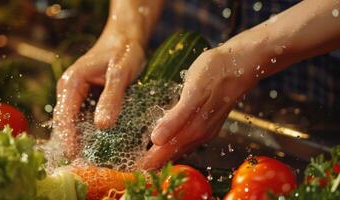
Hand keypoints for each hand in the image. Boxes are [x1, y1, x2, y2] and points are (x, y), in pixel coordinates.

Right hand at [53, 31, 145, 155]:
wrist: (125, 37)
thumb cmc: (123, 51)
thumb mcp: (120, 73)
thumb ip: (112, 98)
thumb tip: (102, 126)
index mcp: (72, 82)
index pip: (65, 115)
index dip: (68, 137)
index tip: (74, 155)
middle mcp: (70, 89)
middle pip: (66, 121)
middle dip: (72, 141)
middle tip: (83, 163)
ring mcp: (77, 94)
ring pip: (74, 121)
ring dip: (80, 138)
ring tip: (90, 158)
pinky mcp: (86, 98)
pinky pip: (84, 118)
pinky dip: (89, 130)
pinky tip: (98, 143)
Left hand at [139, 47, 257, 168]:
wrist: (242, 63)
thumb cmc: (216, 74)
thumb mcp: (193, 93)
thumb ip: (176, 119)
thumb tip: (157, 140)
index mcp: (194, 128)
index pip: (167, 151)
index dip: (151, 161)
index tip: (137, 170)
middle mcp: (201, 132)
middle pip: (174, 152)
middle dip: (156, 161)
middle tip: (139, 169)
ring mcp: (206, 127)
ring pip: (182, 147)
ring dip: (166, 154)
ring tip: (152, 159)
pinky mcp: (209, 119)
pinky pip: (188, 138)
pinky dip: (176, 143)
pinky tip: (172, 139)